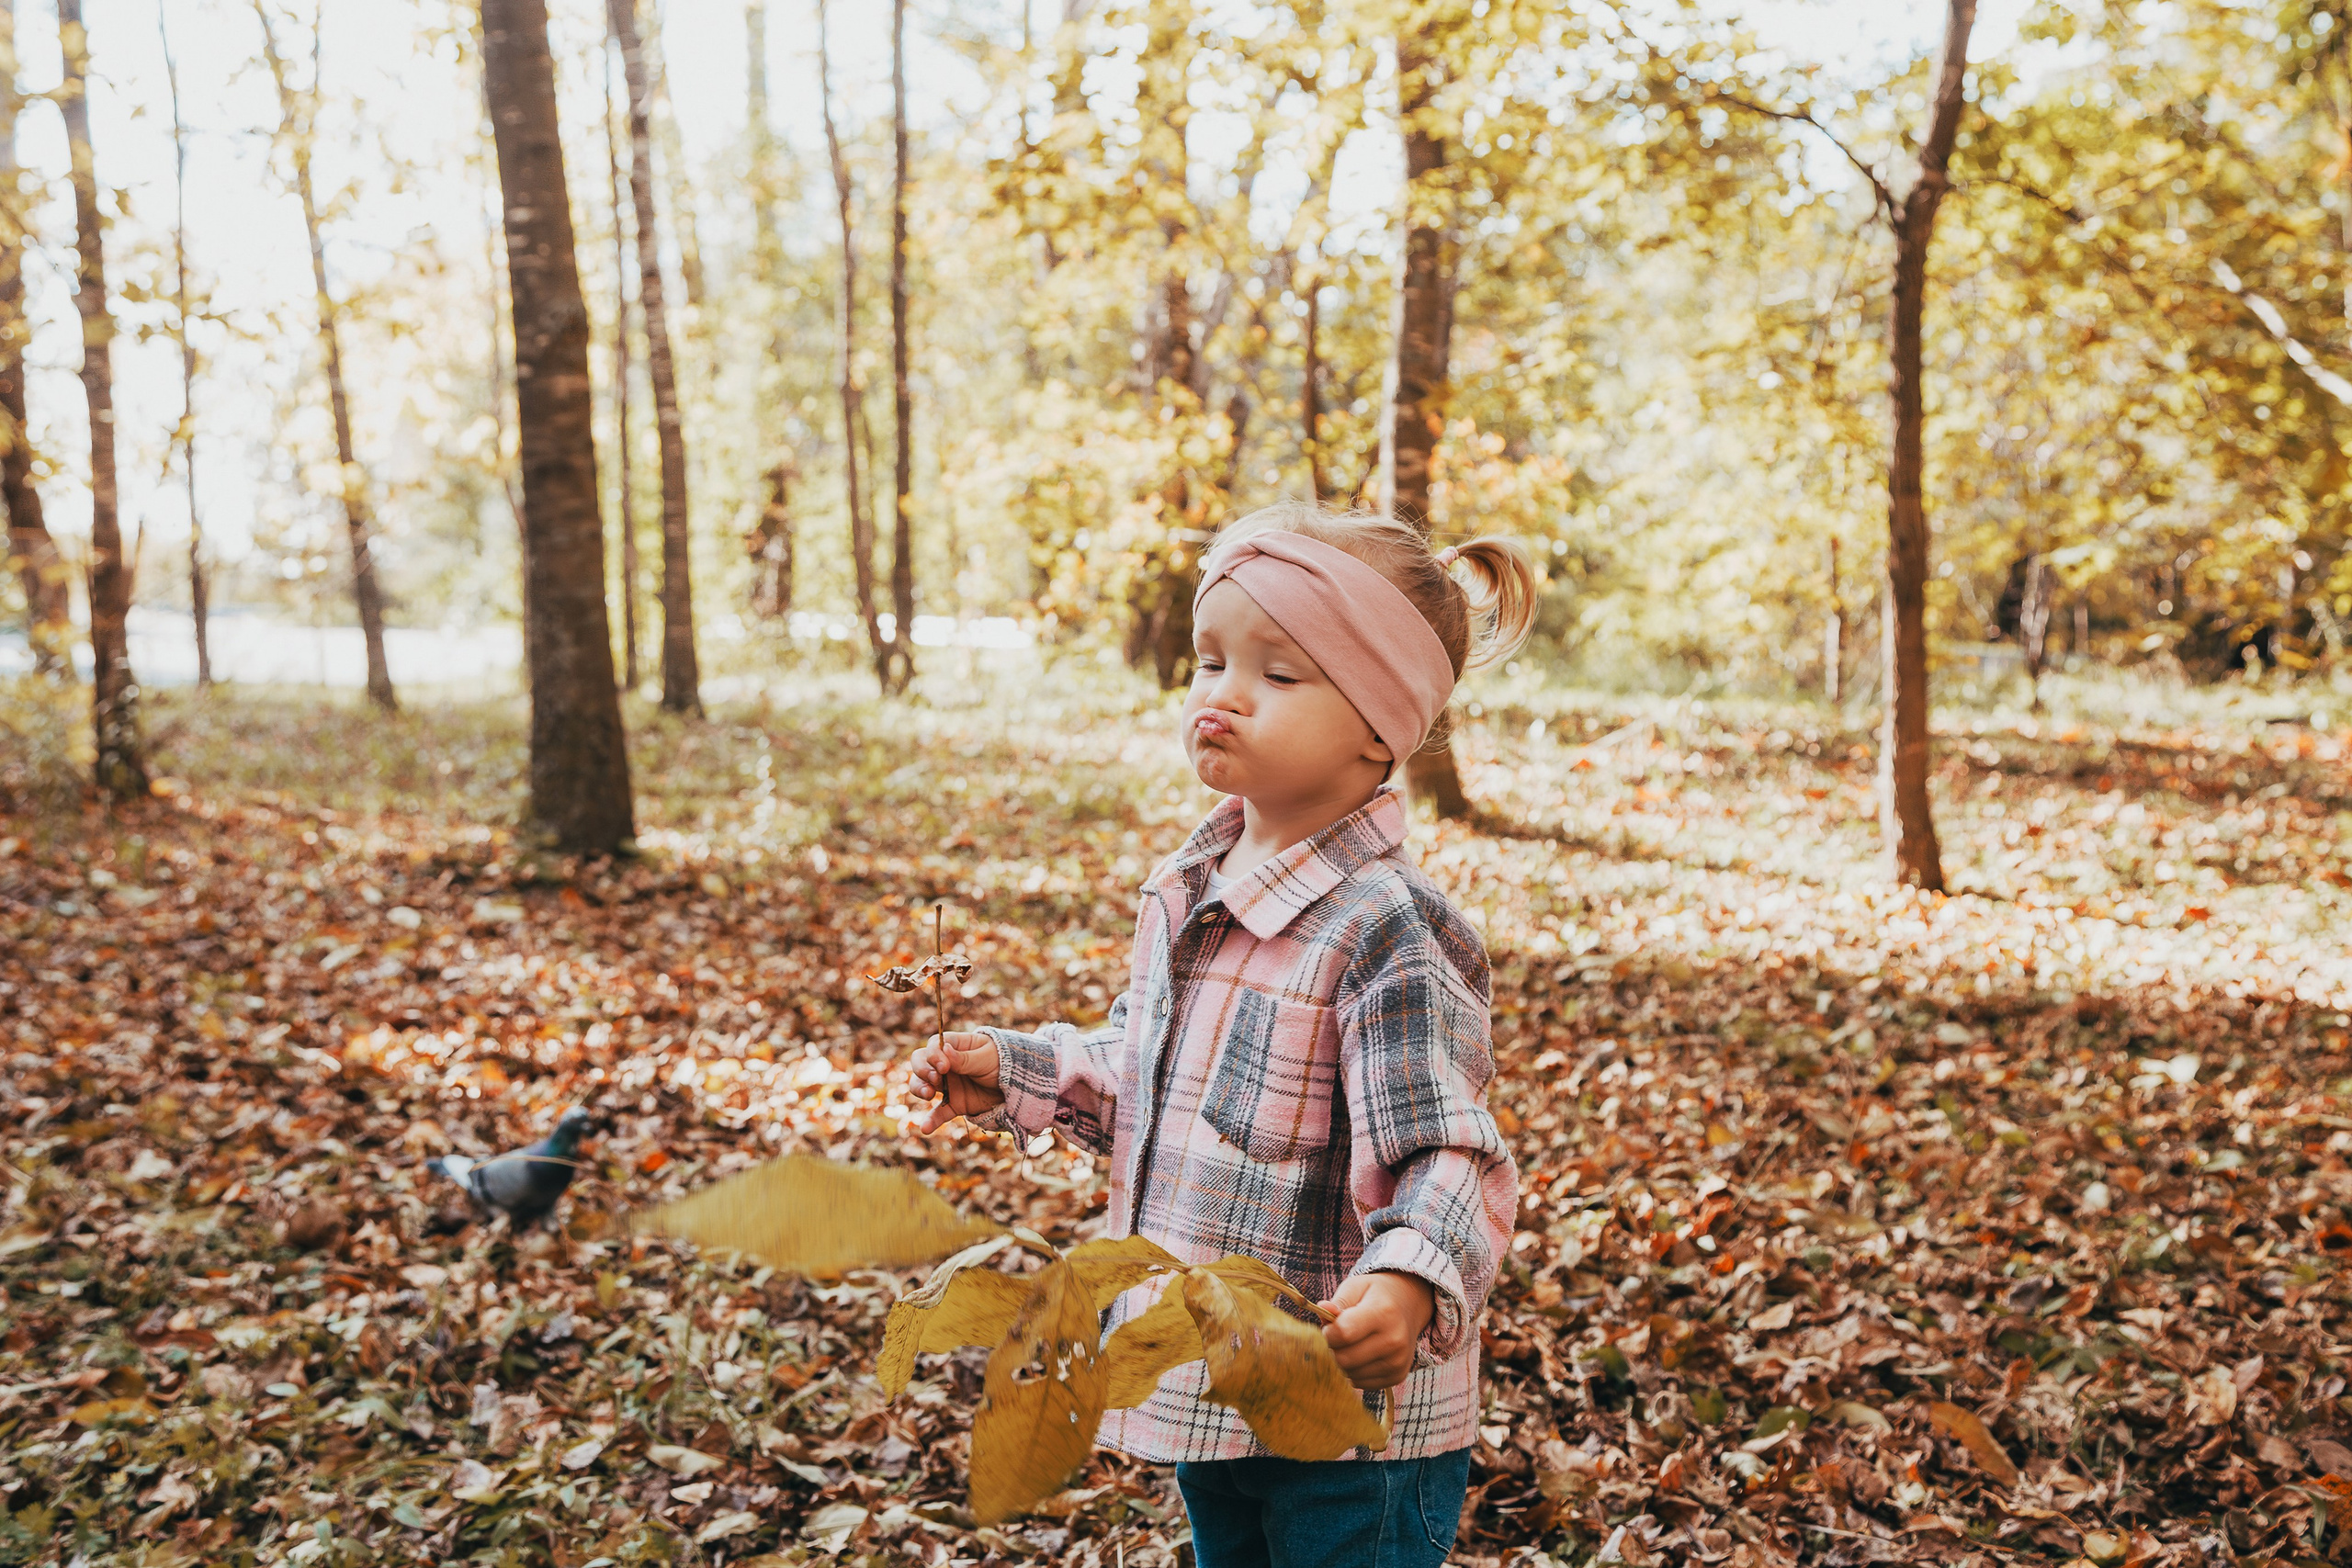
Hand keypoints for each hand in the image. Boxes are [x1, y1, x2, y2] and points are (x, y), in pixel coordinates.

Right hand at [908, 1030, 1001, 1133]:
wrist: (1019, 1084)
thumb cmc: (1003, 1062)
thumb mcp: (987, 1058)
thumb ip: (965, 1058)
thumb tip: (944, 1050)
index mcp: (955, 1046)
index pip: (933, 1046)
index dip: (933, 1056)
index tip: (944, 1066)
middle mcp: (946, 1065)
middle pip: (921, 1063)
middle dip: (922, 1070)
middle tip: (935, 1079)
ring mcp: (948, 1085)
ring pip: (922, 1085)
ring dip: (920, 1089)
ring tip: (929, 1095)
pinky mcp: (954, 1103)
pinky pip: (938, 1112)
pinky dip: (931, 1120)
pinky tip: (926, 1128)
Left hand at [1318, 1271, 1435, 1390]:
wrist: (1408, 1306)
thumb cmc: (1375, 1295)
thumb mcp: (1356, 1287)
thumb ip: (1338, 1301)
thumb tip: (1323, 1309)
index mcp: (1383, 1313)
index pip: (1343, 1334)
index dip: (1328, 1332)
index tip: (1330, 1325)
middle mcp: (1394, 1340)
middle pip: (1344, 1359)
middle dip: (1333, 1349)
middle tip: (1338, 1337)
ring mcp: (1397, 1361)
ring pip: (1349, 1374)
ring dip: (1342, 1362)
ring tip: (1351, 1344)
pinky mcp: (1397, 1376)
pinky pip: (1360, 1383)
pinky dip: (1354, 1371)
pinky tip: (1361, 1355)